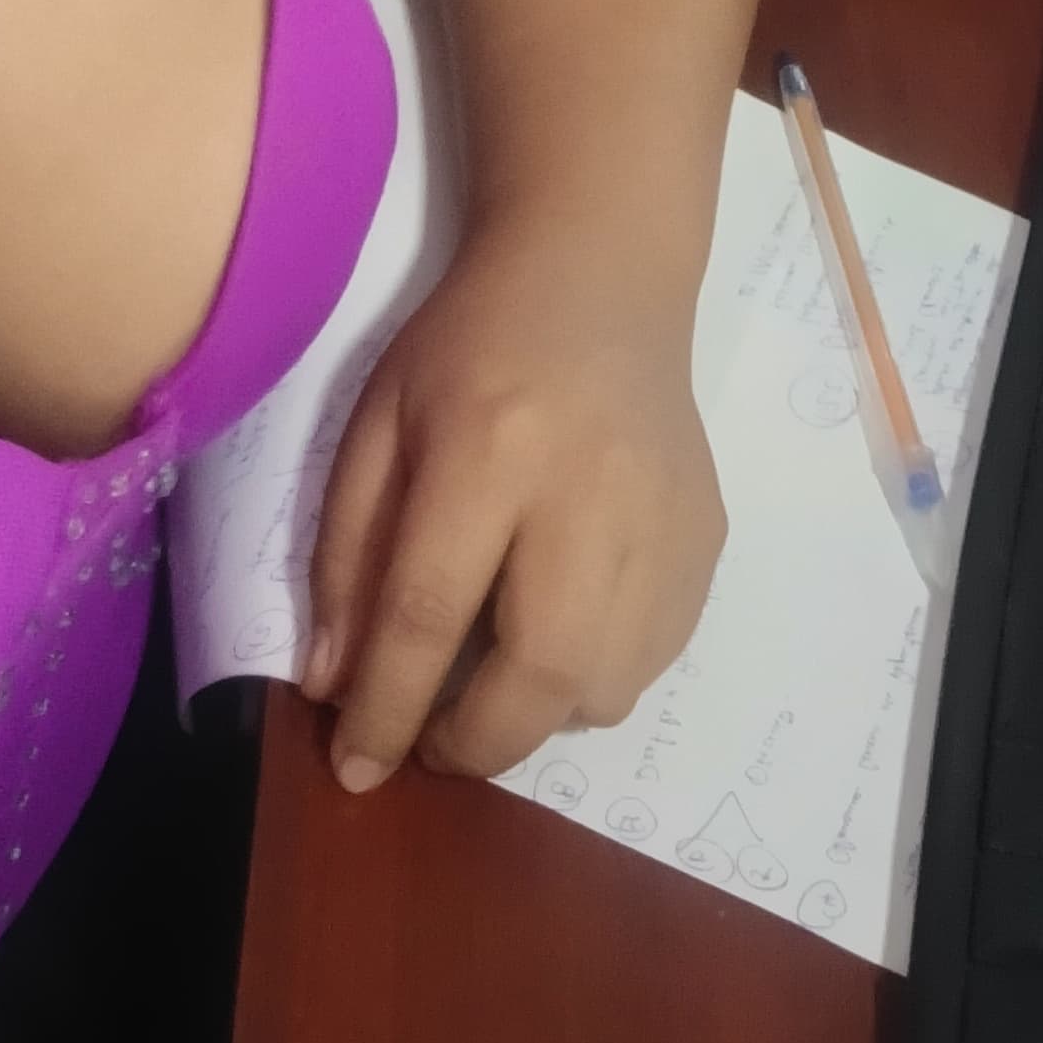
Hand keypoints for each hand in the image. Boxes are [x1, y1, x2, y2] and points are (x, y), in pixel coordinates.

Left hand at [297, 217, 723, 792]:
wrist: (601, 275)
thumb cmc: (470, 344)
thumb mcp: (378, 423)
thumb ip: (345, 553)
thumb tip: (335, 686)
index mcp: (488, 448)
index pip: (428, 611)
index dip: (384, 709)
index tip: (354, 768)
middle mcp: (589, 489)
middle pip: (538, 672)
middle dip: (475, 743)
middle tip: (433, 746)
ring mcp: (664, 517)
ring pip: (606, 685)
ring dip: (539, 714)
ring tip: (498, 675)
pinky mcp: (707, 535)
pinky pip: (654, 657)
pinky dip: (597, 675)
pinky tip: (560, 628)